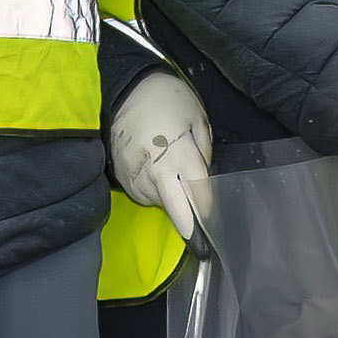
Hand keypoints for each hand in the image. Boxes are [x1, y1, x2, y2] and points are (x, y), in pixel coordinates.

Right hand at [107, 69, 216, 259]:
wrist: (127, 88)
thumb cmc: (170, 99)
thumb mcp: (198, 119)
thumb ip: (204, 153)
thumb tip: (204, 180)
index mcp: (178, 154)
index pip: (198, 194)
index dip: (207, 212)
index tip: (217, 230)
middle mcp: (154, 170)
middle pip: (176, 210)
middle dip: (190, 230)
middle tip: (202, 250)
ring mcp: (134, 175)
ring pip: (158, 203)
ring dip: (171, 203)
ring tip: (176, 186)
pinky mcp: (120, 176)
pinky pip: (142, 195)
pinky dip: (153, 193)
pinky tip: (158, 178)